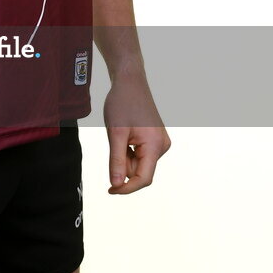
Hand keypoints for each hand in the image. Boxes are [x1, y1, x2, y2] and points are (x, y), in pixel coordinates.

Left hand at [103, 71, 170, 193]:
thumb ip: (117, 161)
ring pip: (138, 162)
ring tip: (120, 133)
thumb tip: (117, 185)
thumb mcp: (115, 133)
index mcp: (155, 146)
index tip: (110, 191)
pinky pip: (140, 153)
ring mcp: (160, 142)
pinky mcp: (155, 138)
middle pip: (140, 170)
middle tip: (114, 141)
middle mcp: (162, 146)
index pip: (144, 179)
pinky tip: (125, 132)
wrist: (129, 81)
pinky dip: (129, 148)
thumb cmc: (122, 103)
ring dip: (125, 155)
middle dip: (123, 163)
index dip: (127, 188)